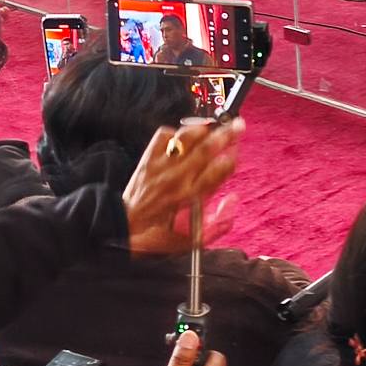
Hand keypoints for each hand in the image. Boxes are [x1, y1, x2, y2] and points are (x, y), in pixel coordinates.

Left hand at [123, 118, 239, 255]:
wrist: (126, 226)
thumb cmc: (160, 233)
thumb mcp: (194, 240)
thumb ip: (219, 224)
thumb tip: (233, 199)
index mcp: (190, 197)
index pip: (218, 171)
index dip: (231, 159)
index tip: (237, 152)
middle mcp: (177, 178)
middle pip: (206, 150)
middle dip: (226, 135)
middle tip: (238, 126)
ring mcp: (162, 166)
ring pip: (185, 139)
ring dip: (201, 129)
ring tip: (212, 125)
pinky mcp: (148, 158)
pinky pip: (163, 136)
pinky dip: (175, 132)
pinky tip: (183, 135)